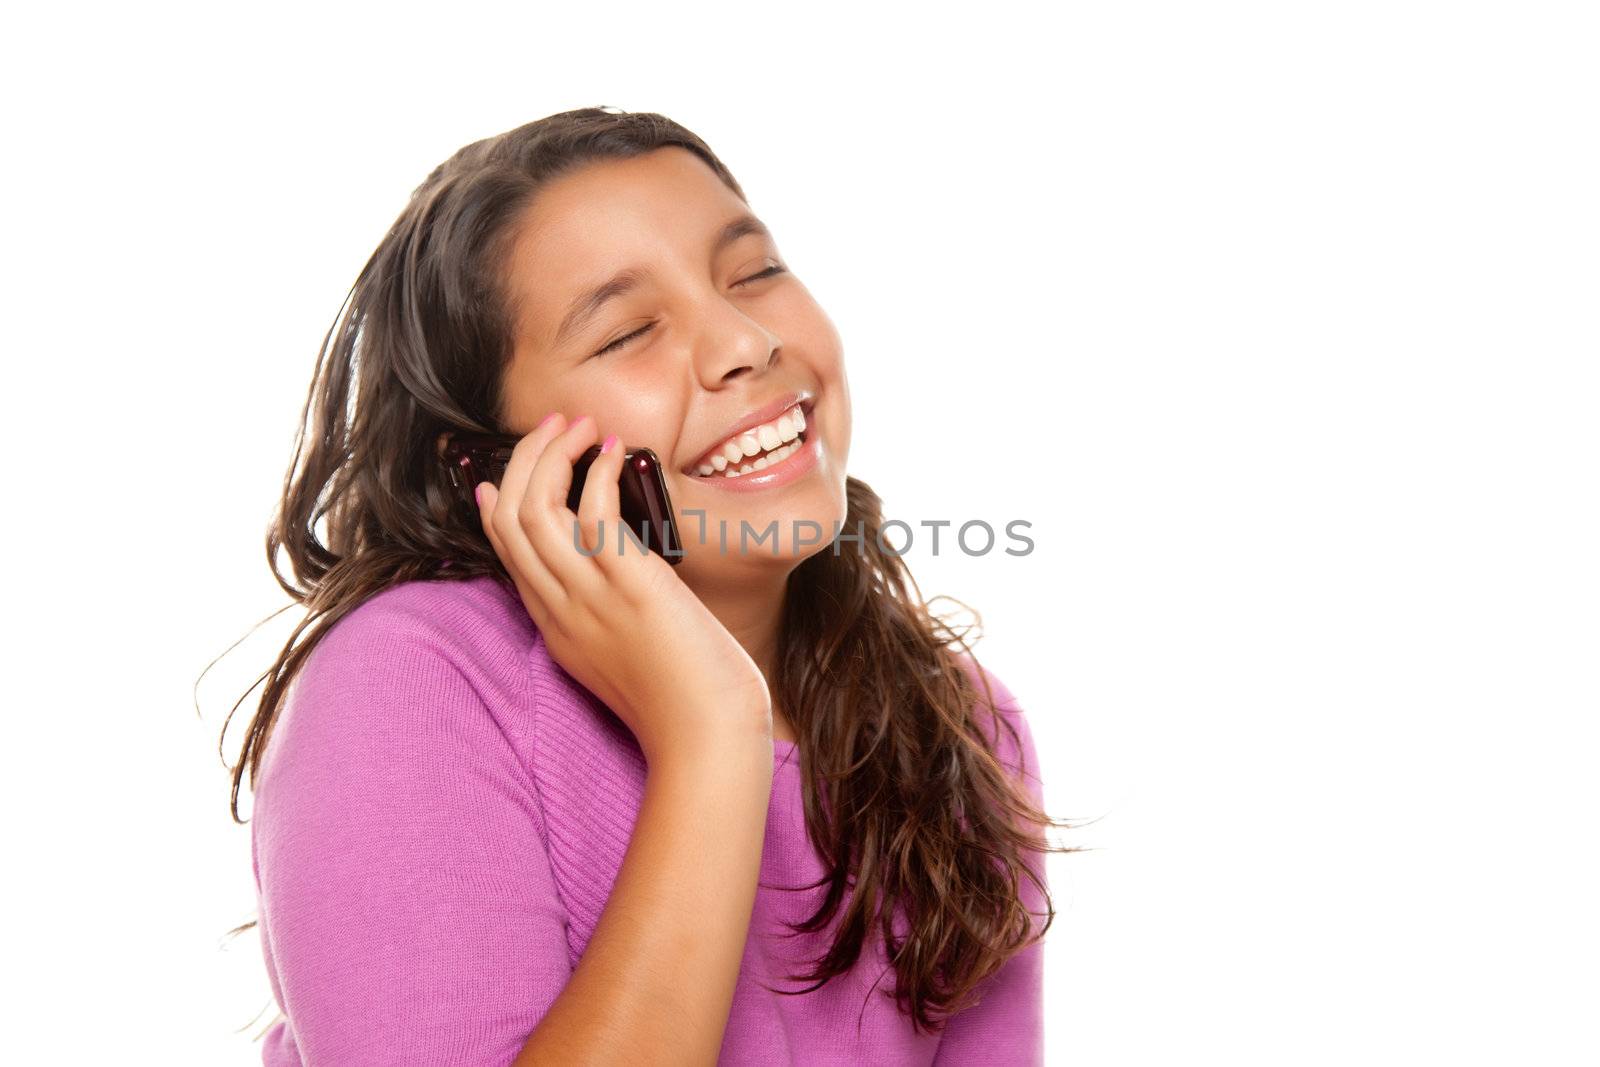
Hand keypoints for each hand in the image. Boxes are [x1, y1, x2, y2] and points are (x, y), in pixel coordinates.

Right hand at [475, 414, 773, 766]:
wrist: (706, 740)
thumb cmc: (686, 702)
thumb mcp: (627, 656)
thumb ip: (610, 617)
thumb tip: (624, 571)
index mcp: (556, 628)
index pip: (506, 552)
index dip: (501, 502)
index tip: (507, 473)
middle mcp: (561, 609)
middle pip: (510, 519)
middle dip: (524, 461)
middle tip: (553, 425)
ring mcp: (590, 598)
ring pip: (535, 509)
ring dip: (551, 454)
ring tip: (579, 424)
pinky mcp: (630, 587)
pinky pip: (591, 515)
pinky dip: (596, 474)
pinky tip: (615, 453)